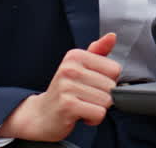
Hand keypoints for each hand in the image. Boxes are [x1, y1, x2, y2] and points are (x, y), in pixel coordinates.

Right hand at [0, 33, 121, 141]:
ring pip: (106, 101)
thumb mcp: (81, 68)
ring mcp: (67, 87)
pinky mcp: (67, 106)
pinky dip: (93, 119)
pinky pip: (98, 113)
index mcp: (75, 56)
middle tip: (85, 98)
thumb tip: (112, 36)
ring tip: (82, 105)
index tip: (91, 84)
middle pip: (111, 86)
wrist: (41, 115)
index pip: (114, 69)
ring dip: (98, 108)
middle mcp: (70, 69)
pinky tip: (79, 115)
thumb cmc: (66, 91)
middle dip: (103, 97)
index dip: (108, 81)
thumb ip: (98, 52)